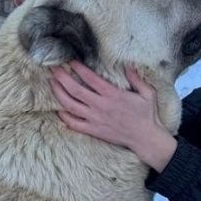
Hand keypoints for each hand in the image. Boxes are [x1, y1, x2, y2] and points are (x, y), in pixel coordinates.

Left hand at [49, 61, 176, 170]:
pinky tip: (58, 108)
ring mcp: (95, 119)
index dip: (79, 68)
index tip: (72, 61)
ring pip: (70, 105)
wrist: (144, 138)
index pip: (90, 78)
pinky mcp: (93, 130)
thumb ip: (136, 78)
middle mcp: (101, 106)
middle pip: (75, 90)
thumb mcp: (147, 93)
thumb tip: (128, 64)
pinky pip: (73, 123)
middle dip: (62, 78)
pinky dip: (64, 116)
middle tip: (55, 69)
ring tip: (52, 83)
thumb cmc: (146, 114)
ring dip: (59, 93)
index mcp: (113, 95)